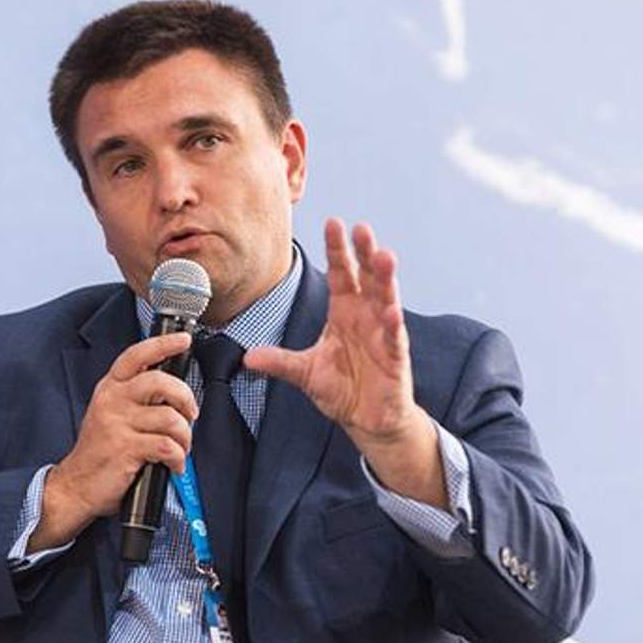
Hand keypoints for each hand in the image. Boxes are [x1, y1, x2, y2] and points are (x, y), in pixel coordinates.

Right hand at [29, 332, 199, 551]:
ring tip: (180, 448)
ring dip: (185, 437)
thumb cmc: (100, 452)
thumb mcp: (110, 414)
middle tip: (190, 415)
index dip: (162, 344)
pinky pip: (167, 447)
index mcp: (110, 388)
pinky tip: (173, 465)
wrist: (75, 486)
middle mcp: (112, 401)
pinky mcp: (125, 448)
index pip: (136, 355)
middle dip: (185, 398)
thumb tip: (175, 393)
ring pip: (170, 418)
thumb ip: (135, 398)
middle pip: (160, 382)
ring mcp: (118, 424)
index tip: (183, 340)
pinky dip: (178, 458)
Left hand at [245, 219, 445, 505]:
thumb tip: (247, 358)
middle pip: (365, 278)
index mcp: (344, 312)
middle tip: (361, 228)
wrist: (367, 419)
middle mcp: (365, 316)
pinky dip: (392, 324)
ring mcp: (382, 334)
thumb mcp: (304, 373)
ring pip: (386, 299)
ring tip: (384, 257)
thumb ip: (279, 362)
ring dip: (385, 279)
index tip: (333, 223)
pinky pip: (394, 338)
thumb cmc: (342, 389)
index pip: (340, 274)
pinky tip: (390, 310)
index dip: (337, 250)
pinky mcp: (395, 358)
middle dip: (364, 254)